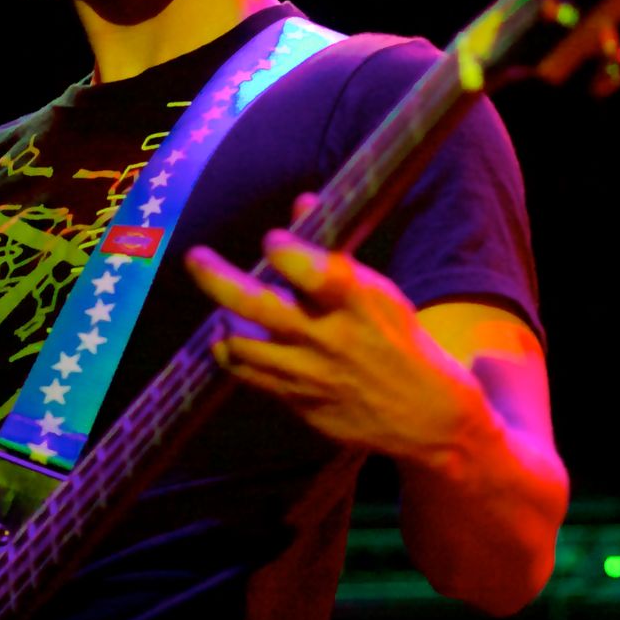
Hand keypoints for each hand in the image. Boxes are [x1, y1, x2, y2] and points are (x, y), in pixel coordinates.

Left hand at [182, 231, 484, 461]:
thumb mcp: (379, 292)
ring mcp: (310, 375)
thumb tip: (301, 205)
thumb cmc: (398, 340)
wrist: (424, 414)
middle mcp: (330, 338)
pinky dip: (233, 354)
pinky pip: (248, 376)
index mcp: (358, 303)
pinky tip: (232, 341)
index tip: (273, 239)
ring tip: (224, 310)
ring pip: (242, 343)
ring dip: (225, 321)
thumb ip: (333, 253)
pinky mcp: (298, 404)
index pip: (312, 269)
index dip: (283, 248)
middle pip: (257, 306)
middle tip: (195, 258)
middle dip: (218, 279)